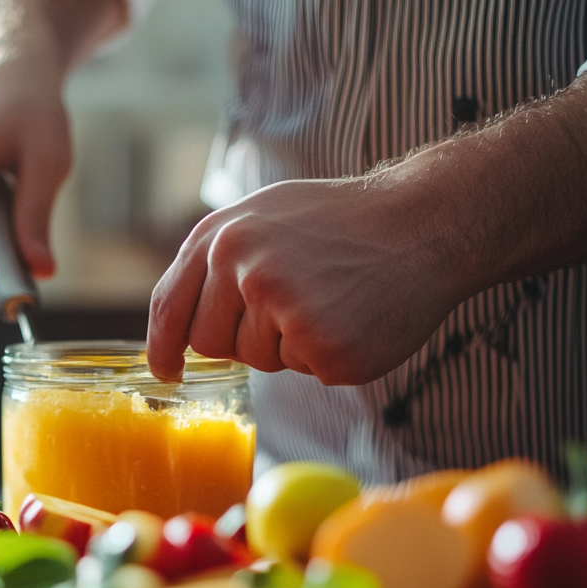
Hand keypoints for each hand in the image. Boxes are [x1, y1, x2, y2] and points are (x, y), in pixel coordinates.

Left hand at [146, 179, 467, 384]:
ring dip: (289, 344)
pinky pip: (306, 372)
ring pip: (258, 360)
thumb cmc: (344, 221)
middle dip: (241, 338)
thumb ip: (219, 258)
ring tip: (330, 300)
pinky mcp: (323, 346)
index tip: (165, 371)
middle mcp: (243, 269)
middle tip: (291, 306)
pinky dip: (329, 355)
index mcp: (222, 236)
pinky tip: (354, 318)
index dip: (163, 345)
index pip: (169, 305)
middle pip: (209, 343)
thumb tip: (179, 315)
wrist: (424, 223)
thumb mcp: (265, 215)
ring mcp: (282, 309)